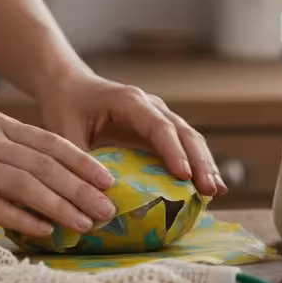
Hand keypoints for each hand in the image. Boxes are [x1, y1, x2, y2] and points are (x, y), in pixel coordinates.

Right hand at [0, 105, 118, 236]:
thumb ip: (0, 146)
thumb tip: (36, 173)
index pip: (51, 143)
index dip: (83, 163)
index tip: (108, 180)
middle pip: (47, 166)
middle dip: (82, 189)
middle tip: (108, 209)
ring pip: (27, 185)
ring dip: (61, 206)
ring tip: (85, 224)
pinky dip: (23, 218)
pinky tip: (45, 230)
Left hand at [38, 73, 227, 195]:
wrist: (69, 84)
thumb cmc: (65, 105)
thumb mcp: (64, 132)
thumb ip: (79, 162)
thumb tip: (93, 198)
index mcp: (129, 102)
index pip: (159, 127)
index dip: (174, 152)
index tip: (185, 176)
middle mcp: (151, 105)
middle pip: (184, 132)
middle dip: (200, 161)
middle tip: (210, 190)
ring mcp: (159, 115)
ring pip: (190, 138)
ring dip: (205, 163)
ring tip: (217, 191)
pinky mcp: (159, 128)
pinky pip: (183, 144)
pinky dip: (196, 163)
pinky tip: (207, 185)